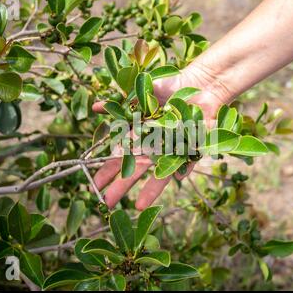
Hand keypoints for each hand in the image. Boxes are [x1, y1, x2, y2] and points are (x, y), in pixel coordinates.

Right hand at [91, 68, 223, 209]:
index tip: (95, 184)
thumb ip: (119, 104)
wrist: (197, 85)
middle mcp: (153, 147)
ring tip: (138, 207)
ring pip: (158, 174)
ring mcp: (171, 151)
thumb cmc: (168, 88)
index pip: (119, 156)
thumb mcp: (140, 94)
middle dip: (121, 186)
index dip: (107, 170)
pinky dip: (182, 170)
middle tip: (108, 202)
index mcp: (139, 136)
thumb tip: (95, 106)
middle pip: (135, 170)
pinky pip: (186, 164)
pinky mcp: (191, 150)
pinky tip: (177, 178)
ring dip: (149, 190)